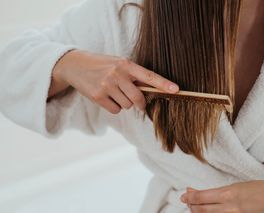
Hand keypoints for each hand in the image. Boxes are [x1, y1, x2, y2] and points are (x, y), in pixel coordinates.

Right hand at [52, 49, 178, 113]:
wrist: (76, 65)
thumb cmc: (102, 65)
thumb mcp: (119, 63)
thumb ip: (133, 75)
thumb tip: (149, 90)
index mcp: (126, 64)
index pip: (149, 76)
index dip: (163, 84)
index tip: (176, 89)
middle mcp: (117, 74)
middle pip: (138, 98)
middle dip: (139, 103)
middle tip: (135, 100)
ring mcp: (107, 85)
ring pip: (127, 105)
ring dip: (124, 103)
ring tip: (114, 92)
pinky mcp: (98, 96)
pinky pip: (115, 110)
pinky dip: (114, 107)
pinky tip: (106, 97)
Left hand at [180, 180, 263, 212]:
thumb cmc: (256, 189)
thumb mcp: (234, 187)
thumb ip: (216, 192)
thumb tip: (197, 191)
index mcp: (227, 194)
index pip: (201, 197)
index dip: (189, 197)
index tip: (184, 195)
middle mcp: (229, 207)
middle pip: (202, 209)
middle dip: (191, 205)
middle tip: (187, 201)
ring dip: (199, 212)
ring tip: (194, 208)